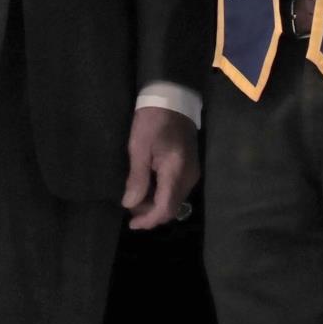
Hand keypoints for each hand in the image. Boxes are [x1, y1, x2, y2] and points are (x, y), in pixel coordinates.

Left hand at [121, 106, 199, 229]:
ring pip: (175, 201)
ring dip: (156, 205)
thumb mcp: (139, 148)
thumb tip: (130, 205)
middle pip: (172, 208)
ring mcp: (192, 172)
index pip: (165, 208)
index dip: (148, 220)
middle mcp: (189, 177)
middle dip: (151, 214)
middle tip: (130, 210)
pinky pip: (177, 191)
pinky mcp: (190, 168)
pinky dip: (162, 196)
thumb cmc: (152, 120)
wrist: (173, 99)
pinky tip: (148, 189)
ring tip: (136, 199)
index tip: (132, 224)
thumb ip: (137, 178)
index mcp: (176, 171)